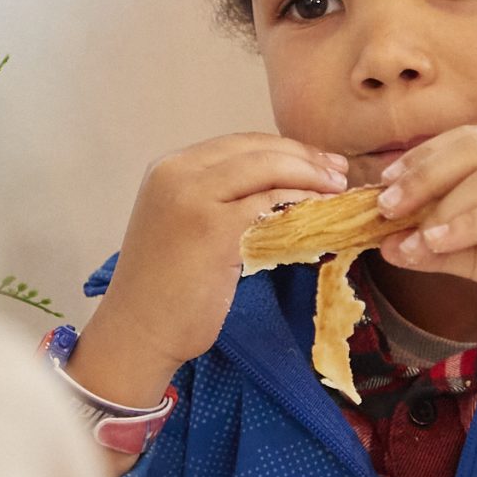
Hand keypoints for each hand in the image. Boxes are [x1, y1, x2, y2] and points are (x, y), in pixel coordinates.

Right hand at [71, 132, 346, 412]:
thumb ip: (219, 198)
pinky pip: (270, 204)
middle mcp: (178, 172)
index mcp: (170, 167)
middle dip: (306, 157)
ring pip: (267, 169)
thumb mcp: (185, 224)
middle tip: (339, 173)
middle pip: (258, 149)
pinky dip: (300, 203)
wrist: (137, 332)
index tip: (320, 162)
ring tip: (337, 190)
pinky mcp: (213, 228)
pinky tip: (318, 213)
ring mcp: (194, 198)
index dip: (287, 149)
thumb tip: (279, 185)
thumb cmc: (164, 288)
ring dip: (310, 176)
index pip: (241, 144)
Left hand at [376, 125, 476, 471]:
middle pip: (475, 148)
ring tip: (411, 238)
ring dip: (439, 209)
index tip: (383, 185)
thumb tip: (386, 242)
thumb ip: (442, 243)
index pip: (471, 139)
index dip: (423, 159)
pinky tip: (438, 244)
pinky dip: (466, 225)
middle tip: (386, 207)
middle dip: (423, 177)